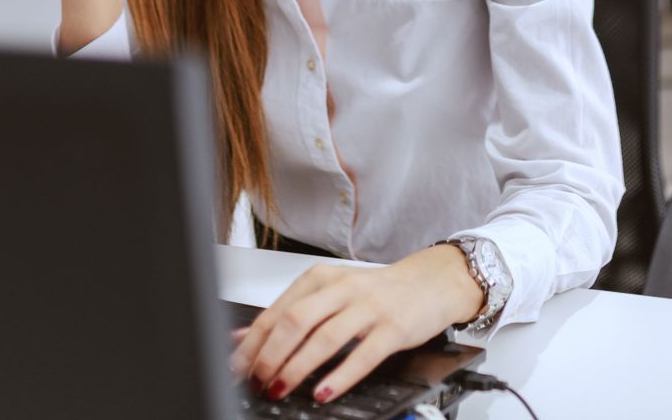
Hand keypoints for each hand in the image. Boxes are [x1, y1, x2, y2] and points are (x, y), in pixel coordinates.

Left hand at [230, 246, 484, 403]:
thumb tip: (240, 339)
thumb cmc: (378, 291)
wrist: (433, 282)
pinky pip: (363, 354)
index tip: (238, 369)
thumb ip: (287, 314)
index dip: (252, 345)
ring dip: (298, 367)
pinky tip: (324, 391)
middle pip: (295, 321)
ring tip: (282, 389)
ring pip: (325, 337)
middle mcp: (342, 289)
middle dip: (270, 356)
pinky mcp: (393, 327)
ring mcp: (369, 307)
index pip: (276, 312)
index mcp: (320, 279)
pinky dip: (340, 375)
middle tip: (259, 381)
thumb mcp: (329, 293)